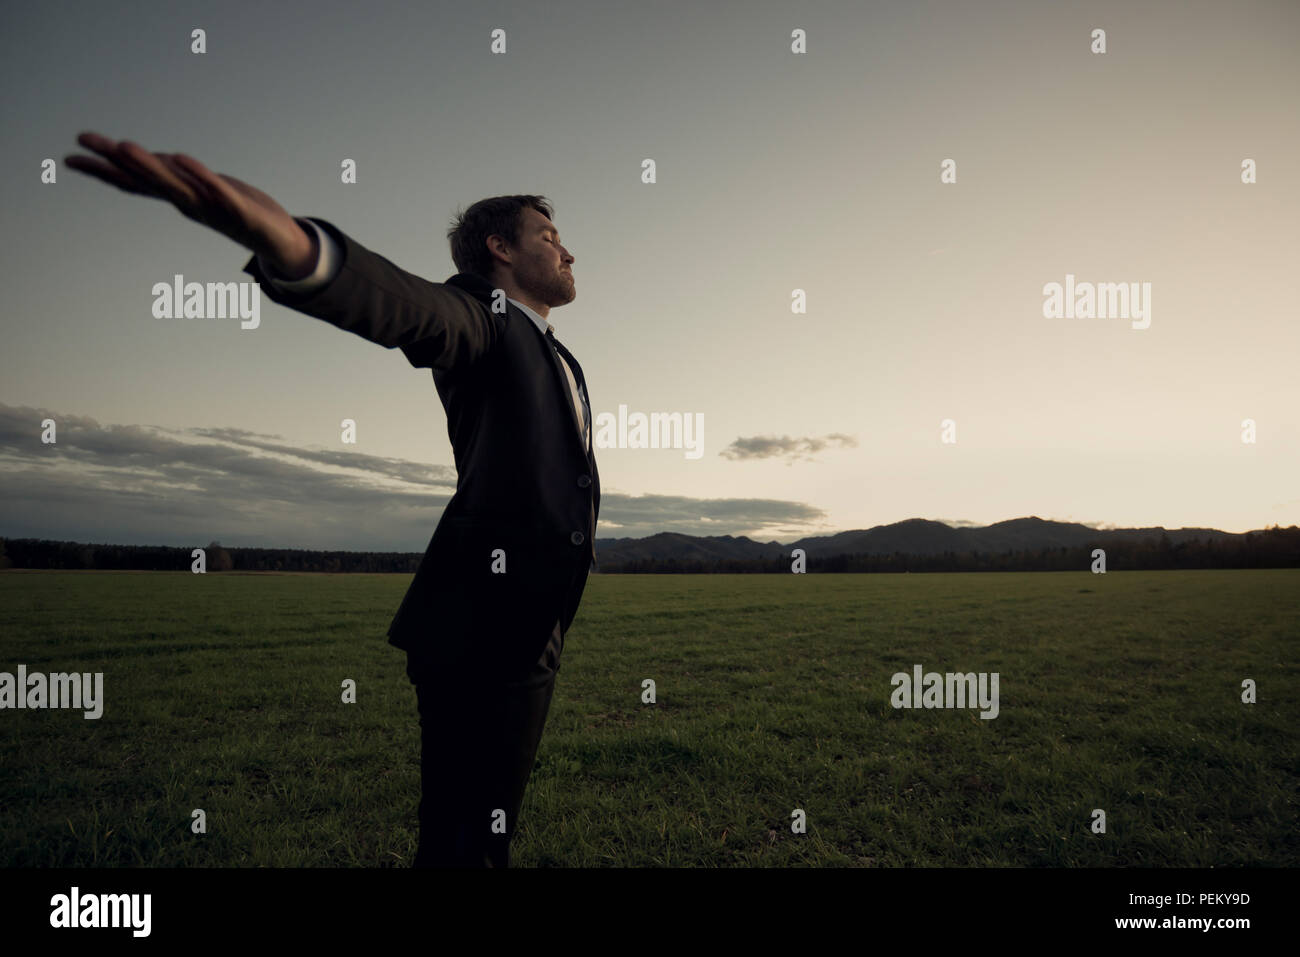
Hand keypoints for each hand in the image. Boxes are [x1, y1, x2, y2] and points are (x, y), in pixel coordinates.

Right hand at [64, 131, 317, 278]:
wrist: (281, 242)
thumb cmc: (238, 211)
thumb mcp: (202, 190)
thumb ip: (176, 177)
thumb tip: (150, 165)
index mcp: (179, 197)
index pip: (135, 182)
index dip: (103, 170)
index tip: (70, 157)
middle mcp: (190, 204)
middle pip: (148, 180)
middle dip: (117, 160)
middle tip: (84, 140)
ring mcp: (215, 209)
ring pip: (178, 186)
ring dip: (151, 166)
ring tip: (124, 145)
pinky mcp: (242, 211)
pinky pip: (219, 192)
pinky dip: (202, 177)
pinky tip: (184, 159)